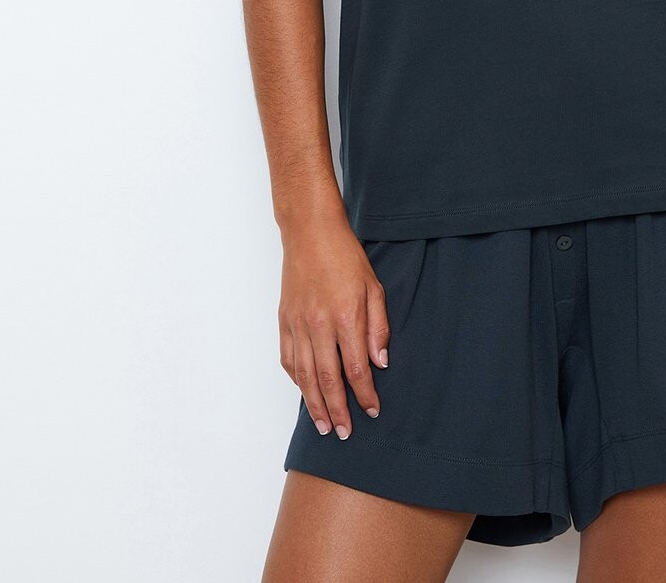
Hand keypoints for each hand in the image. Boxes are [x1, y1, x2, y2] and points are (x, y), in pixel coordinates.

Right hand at [278, 218, 390, 439]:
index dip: (365, 394)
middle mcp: (319, 325)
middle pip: (328, 380)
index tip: (373, 411)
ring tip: (324, 426)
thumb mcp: (373, 286)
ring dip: (315, 404)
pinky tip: (306, 392)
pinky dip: (297, 380)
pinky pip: (289, 359)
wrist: (310, 232)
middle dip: (339, 410)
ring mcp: (298, 324)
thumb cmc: (345, 256)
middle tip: (345, 433)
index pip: (357, 368)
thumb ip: (378, 327)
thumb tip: (381, 363)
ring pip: (305, 375)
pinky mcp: (284, 321)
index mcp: (346, 316)